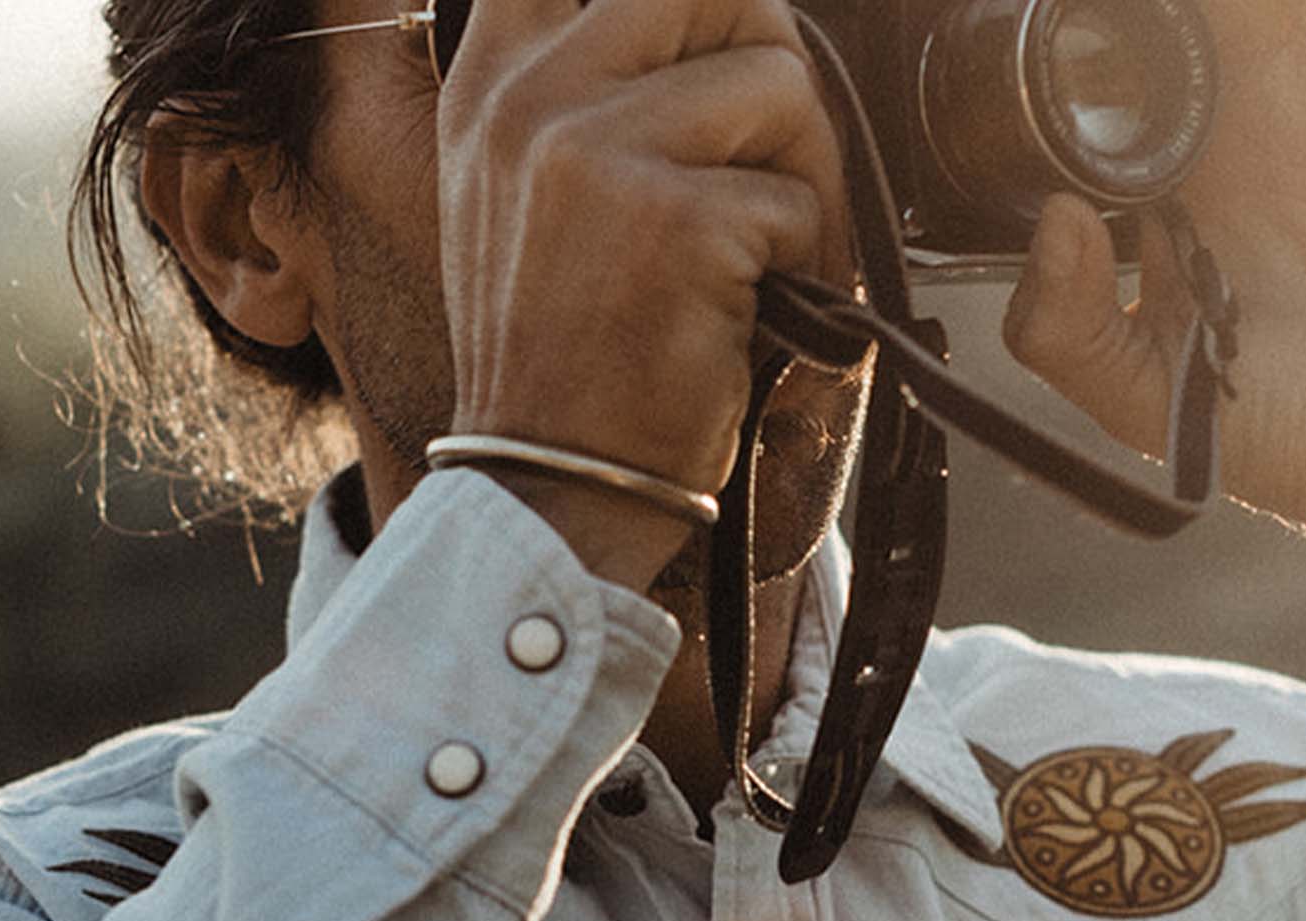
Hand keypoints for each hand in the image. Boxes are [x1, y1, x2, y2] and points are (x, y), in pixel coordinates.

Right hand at [437, 0, 847, 582]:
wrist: (551, 488)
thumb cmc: (565, 363)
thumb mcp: (522, 198)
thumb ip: (587, 94)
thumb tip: (727, 27)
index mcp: (495, 81)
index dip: (696, 2)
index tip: (722, 38)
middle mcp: (535, 98)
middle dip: (777, 70)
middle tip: (781, 163)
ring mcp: (598, 152)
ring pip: (779, 83)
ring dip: (810, 179)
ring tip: (779, 260)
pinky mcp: (674, 221)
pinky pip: (796, 198)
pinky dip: (809, 267)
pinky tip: (761, 318)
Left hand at [1001, 0, 1305, 573]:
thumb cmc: (1291, 436)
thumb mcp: (1140, 402)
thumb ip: (1064, 330)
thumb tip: (1053, 220)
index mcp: (1173, 192)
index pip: (1114, 83)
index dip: (1086, 46)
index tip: (1050, 30)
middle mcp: (1250, 130)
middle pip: (1192, 13)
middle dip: (1151, 5)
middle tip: (1103, 4)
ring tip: (1208, 0)